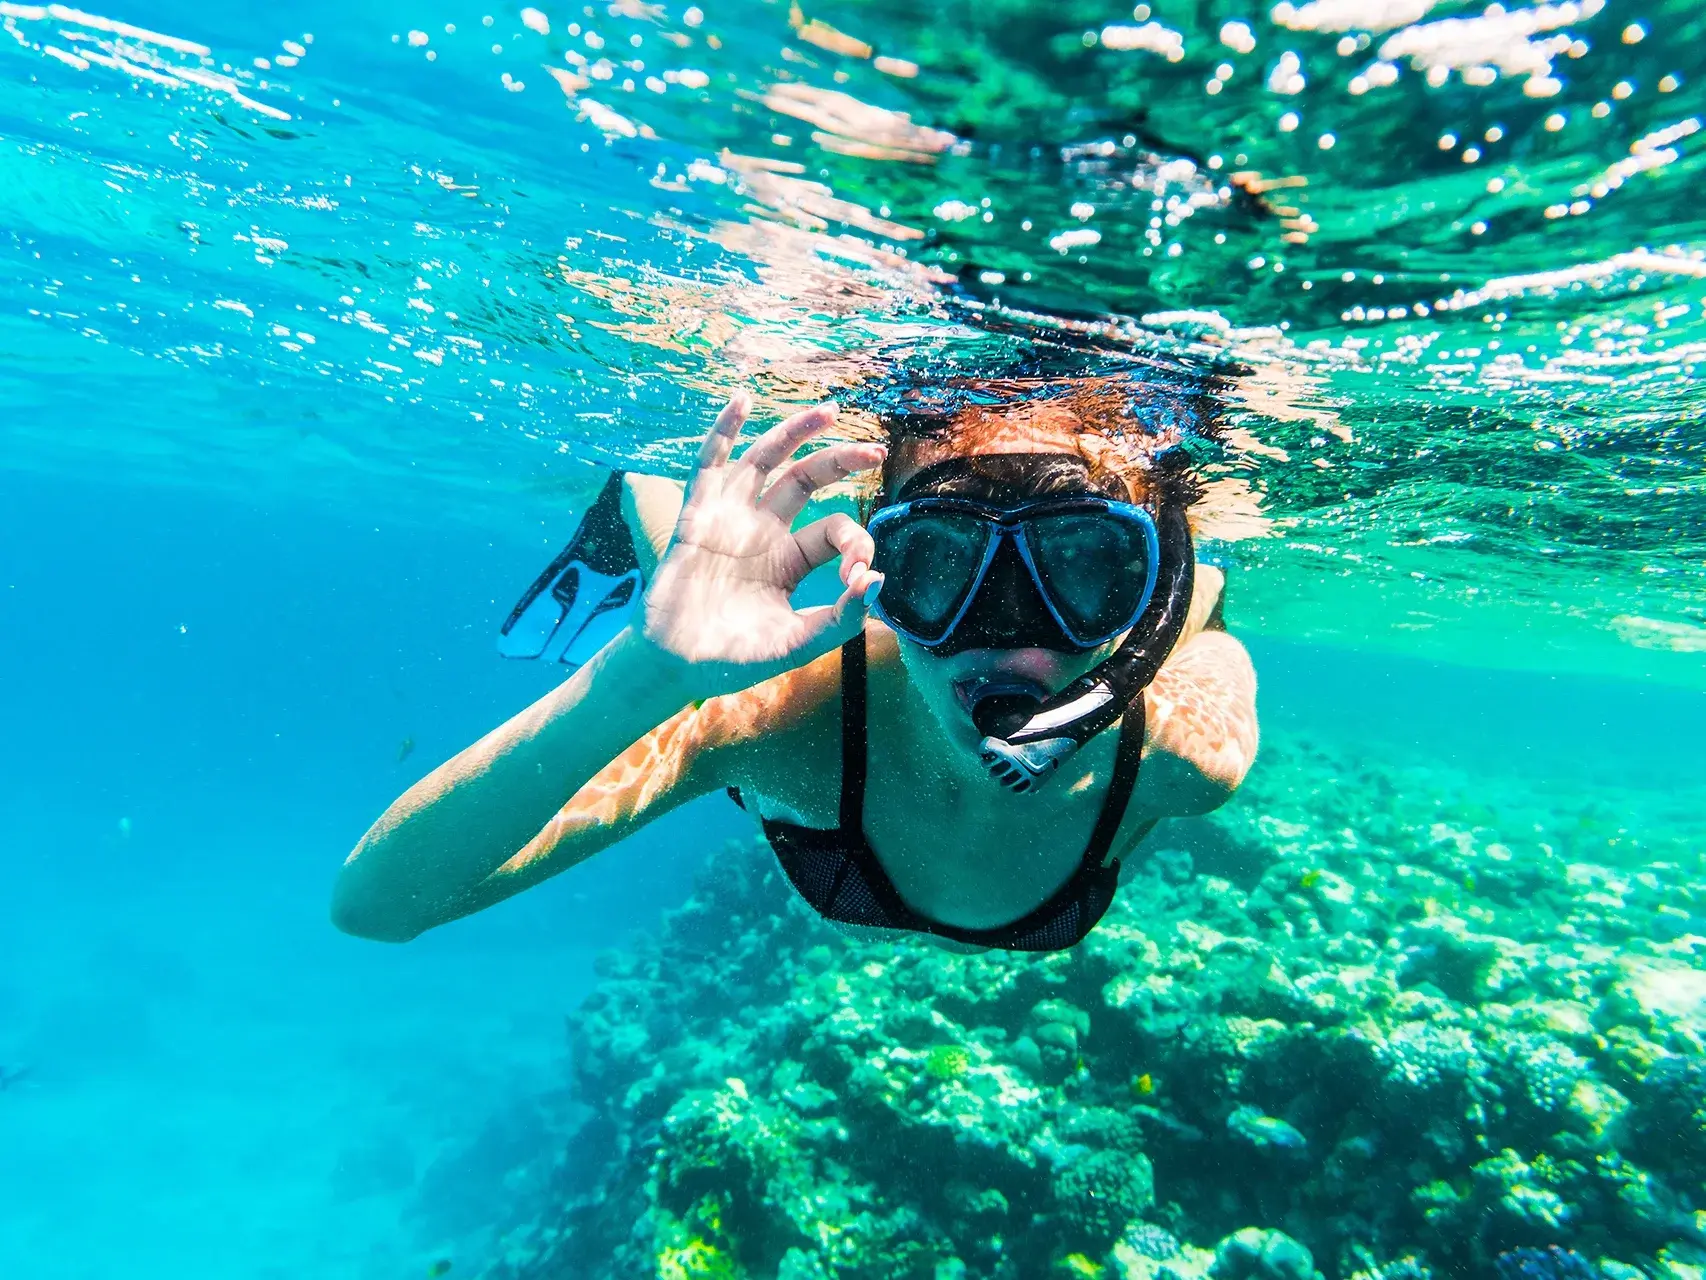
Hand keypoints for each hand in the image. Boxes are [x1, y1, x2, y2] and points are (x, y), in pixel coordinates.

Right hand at [637, 391, 884, 695]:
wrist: (675, 667)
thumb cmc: (735, 659)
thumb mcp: (797, 644)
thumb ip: (840, 619)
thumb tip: (877, 581)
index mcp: (792, 558)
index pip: (833, 528)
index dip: (855, 541)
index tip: (860, 572)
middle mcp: (764, 530)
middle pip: (807, 479)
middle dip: (841, 460)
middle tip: (875, 448)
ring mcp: (730, 519)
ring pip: (766, 460)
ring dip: (796, 432)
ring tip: (829, 410)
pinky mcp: (697, 516)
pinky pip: (709, 464)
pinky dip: (724, 430)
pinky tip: (742, 399)